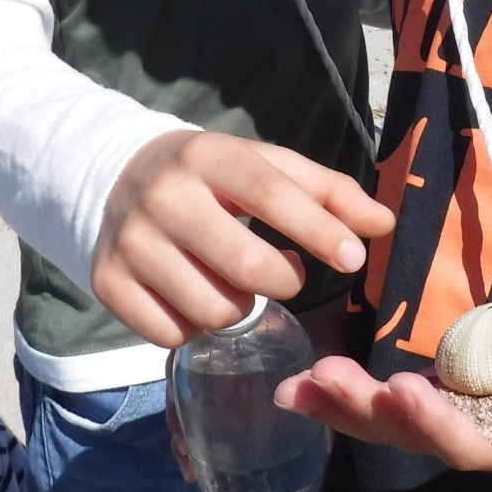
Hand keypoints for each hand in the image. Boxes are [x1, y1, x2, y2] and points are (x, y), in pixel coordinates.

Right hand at [90, 130, 392, 346]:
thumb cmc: (212, 177)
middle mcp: (163, 198)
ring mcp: (131, 244)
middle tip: (288, 273)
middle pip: (246, 268)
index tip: (354, 257)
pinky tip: (195, 295)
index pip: (270, 194)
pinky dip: (197, 326)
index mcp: (207, 156)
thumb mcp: (264, 167)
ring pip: (213, 311)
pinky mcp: (107, 284)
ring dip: (241, 308)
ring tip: (235, 280)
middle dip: (284, 281)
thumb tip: (384, 224)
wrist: (116, 176)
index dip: (317, 229)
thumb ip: (327, 191)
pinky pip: (173, 335)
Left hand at [274, 313, 491, 480]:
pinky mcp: (446, 391)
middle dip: (366, 410)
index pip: (466, 442)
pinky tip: (309, 379)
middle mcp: (478, 441)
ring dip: (343, 404)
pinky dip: (350, 390)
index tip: (401, 388)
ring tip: (296, 385)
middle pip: (413, 435)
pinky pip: (391, 397)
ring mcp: (457, 417)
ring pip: (391, 420)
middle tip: (323, 378)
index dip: (433, 420)